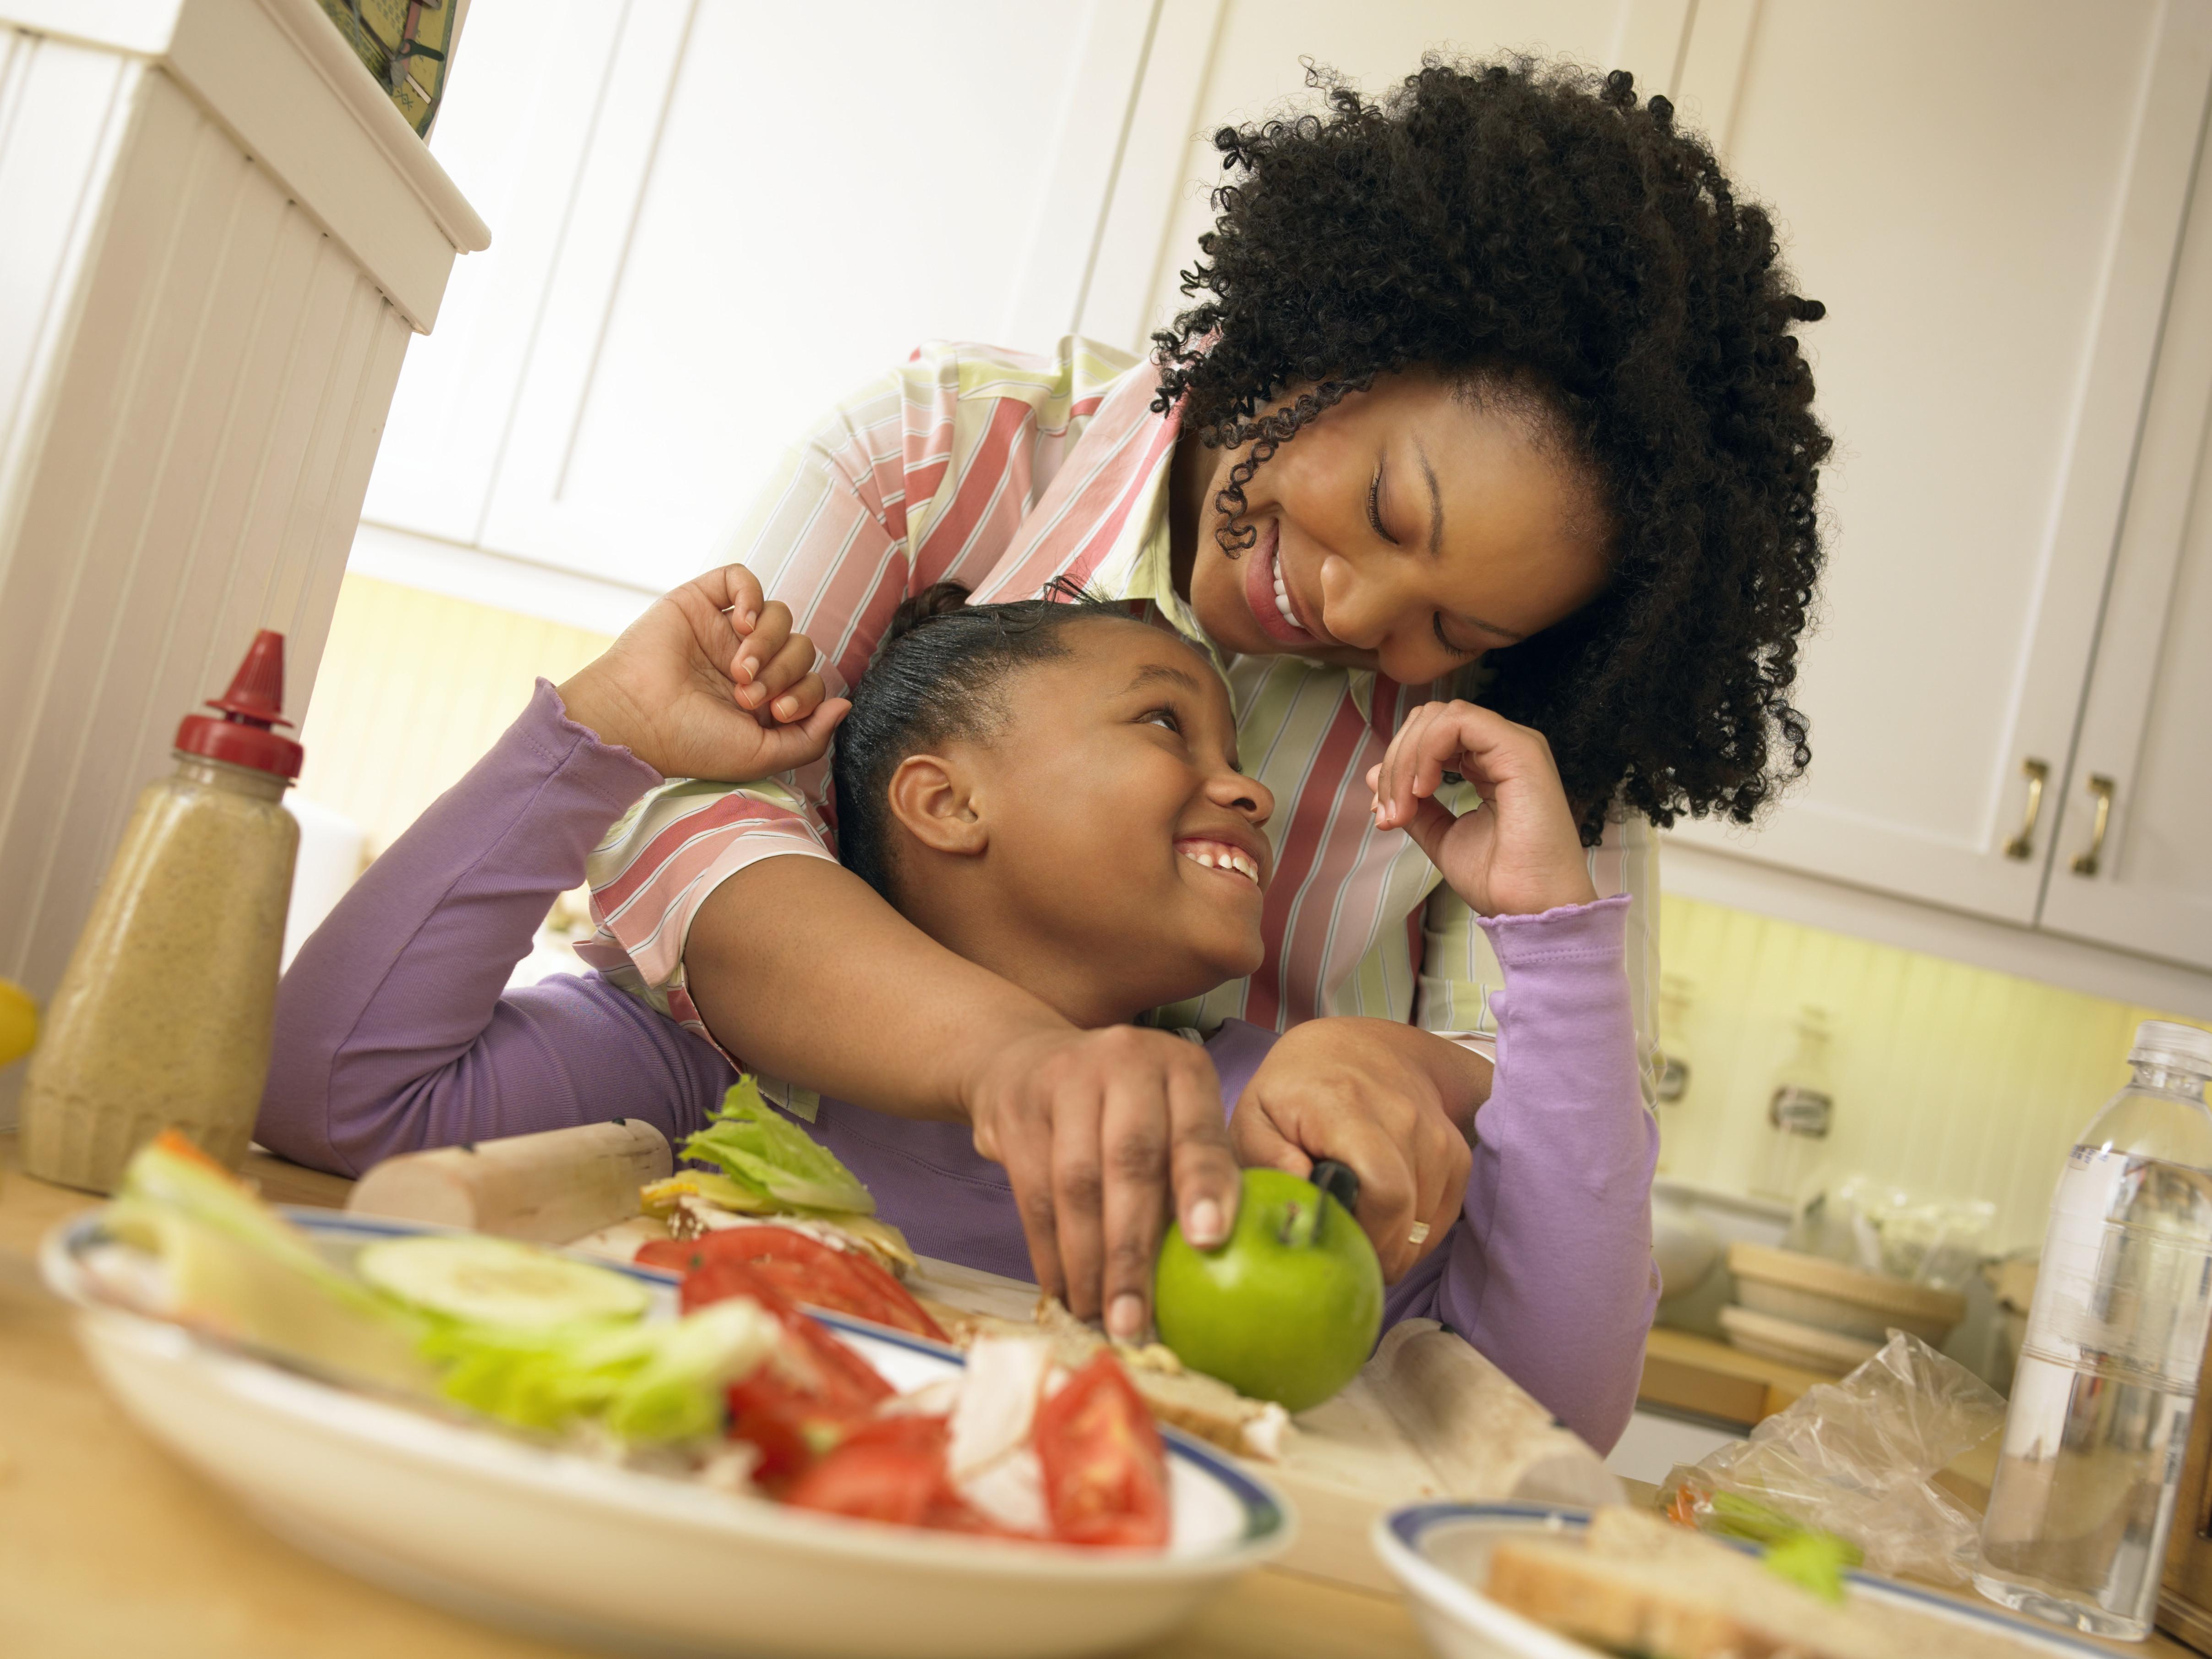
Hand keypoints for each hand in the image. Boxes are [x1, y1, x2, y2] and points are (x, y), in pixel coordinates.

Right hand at [556, 565, 845, 781]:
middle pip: (800, 646)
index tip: (774, 713)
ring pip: (779, 614)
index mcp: (764, 697)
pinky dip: (751, 596)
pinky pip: (742, 578)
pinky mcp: (700, 602)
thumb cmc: (693, 742)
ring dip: (768, 642)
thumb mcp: (762, 756)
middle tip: (749, 695)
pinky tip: (740, 623)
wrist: (637, 720)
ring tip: (739, 669)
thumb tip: (844, 704)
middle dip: (784, 672)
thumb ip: (810, 738)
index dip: (805, 693)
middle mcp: (749, 662)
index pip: (811, 680)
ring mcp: (724, 631)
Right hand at [965, 1025, 1242, 1341]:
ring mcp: (1065, 1081)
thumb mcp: (1170, 1118)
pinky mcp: (1017, 1112)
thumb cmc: (1122, 1111)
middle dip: (1133, 1251)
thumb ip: (1197, 1175)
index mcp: (1182, 1068)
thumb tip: (1224, 1263)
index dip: (1204, 1188)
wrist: (1027, 1063)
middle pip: (1131, 1163)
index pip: (1197, 1133)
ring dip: (1088, 1263)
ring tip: (1099, 1317)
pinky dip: (1049, 1253)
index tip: (1208, 1242)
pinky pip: (1034, 1195)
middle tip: (1136, 1320)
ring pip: (1077, 1184)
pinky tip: (1064, 1291)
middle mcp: (1125, 1062)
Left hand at [1230, 1018, 1483, 1281]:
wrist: (1359, 1048)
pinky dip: (1414, 1234)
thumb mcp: (1255, 1115)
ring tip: (1357, 1229)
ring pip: (1426, 1225)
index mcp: (1347, 1107)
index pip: (1385, 1190)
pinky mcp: (1455, 1152)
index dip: (1368, 1237)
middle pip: (1408, 1216)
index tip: (1337, 1249)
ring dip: (1393, 1245)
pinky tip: (1383, 1220)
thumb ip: (1265, 1155)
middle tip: (1343, 1253)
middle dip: (1376, 1252)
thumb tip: (1299, 1190)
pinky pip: (1442, 1217)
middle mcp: (1404, 1117)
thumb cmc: (1295, 1090)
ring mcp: (1436, 1135)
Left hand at [1366, 700, 1597, 916]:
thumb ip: (1413, 804)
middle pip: (1430, 719)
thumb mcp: (1442, 836)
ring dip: (1406, 759)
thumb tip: (1374, 776)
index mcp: (1489, 763)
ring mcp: (1515, 744)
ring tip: (1405, 807)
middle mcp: (1503, 747)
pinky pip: (1459, 721)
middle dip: (1396, 761)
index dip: (1398, 765)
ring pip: (1440, 716)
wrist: (1531, 909)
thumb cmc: (1499, 880)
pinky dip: (1427, 751)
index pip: (1431, 735)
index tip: (1385, 814)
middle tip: (1390, 812)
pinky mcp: (1520, 749)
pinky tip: (1423, 790)